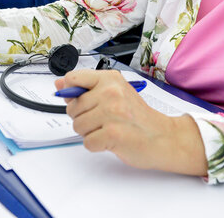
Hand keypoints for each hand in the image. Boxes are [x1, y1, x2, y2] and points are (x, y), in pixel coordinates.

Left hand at [56, 70, 207, 175]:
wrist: (163, 136)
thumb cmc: (138, 117)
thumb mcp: (115, 93)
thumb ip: (86, 88)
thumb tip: (59, 85)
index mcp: (110, 79)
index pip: (73, 78)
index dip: (70, 92)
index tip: (78, 99)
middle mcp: (111, 93)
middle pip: (72, 107)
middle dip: (84, 118)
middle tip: (104, 119)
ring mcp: (112, 113)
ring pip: (78, 126)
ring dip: (90, 132)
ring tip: (109, 129)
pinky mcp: (112, 134)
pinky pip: (87, 142)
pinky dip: (97, 145)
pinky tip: (111, 140)